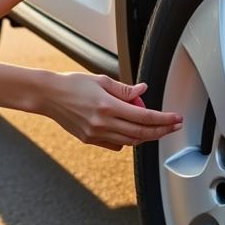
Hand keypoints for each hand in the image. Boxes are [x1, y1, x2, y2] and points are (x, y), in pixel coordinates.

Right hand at [41, 74, 182, 150]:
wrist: (48, 95)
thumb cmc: (73, 84)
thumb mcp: (101, 81)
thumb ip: (125, 89)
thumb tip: (143, 91)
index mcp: (108, 106)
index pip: (144, 116)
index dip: (164, 119)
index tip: (176, 118)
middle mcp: (103, 123)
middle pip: (141, 133)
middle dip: (162, 130)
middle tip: (175, 126)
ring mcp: (96, 134)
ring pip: (130, 141)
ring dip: (147, 136)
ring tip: (158, 129)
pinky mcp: (90, 139)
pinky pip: (116, 144)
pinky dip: (128, 139)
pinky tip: (132, 131)